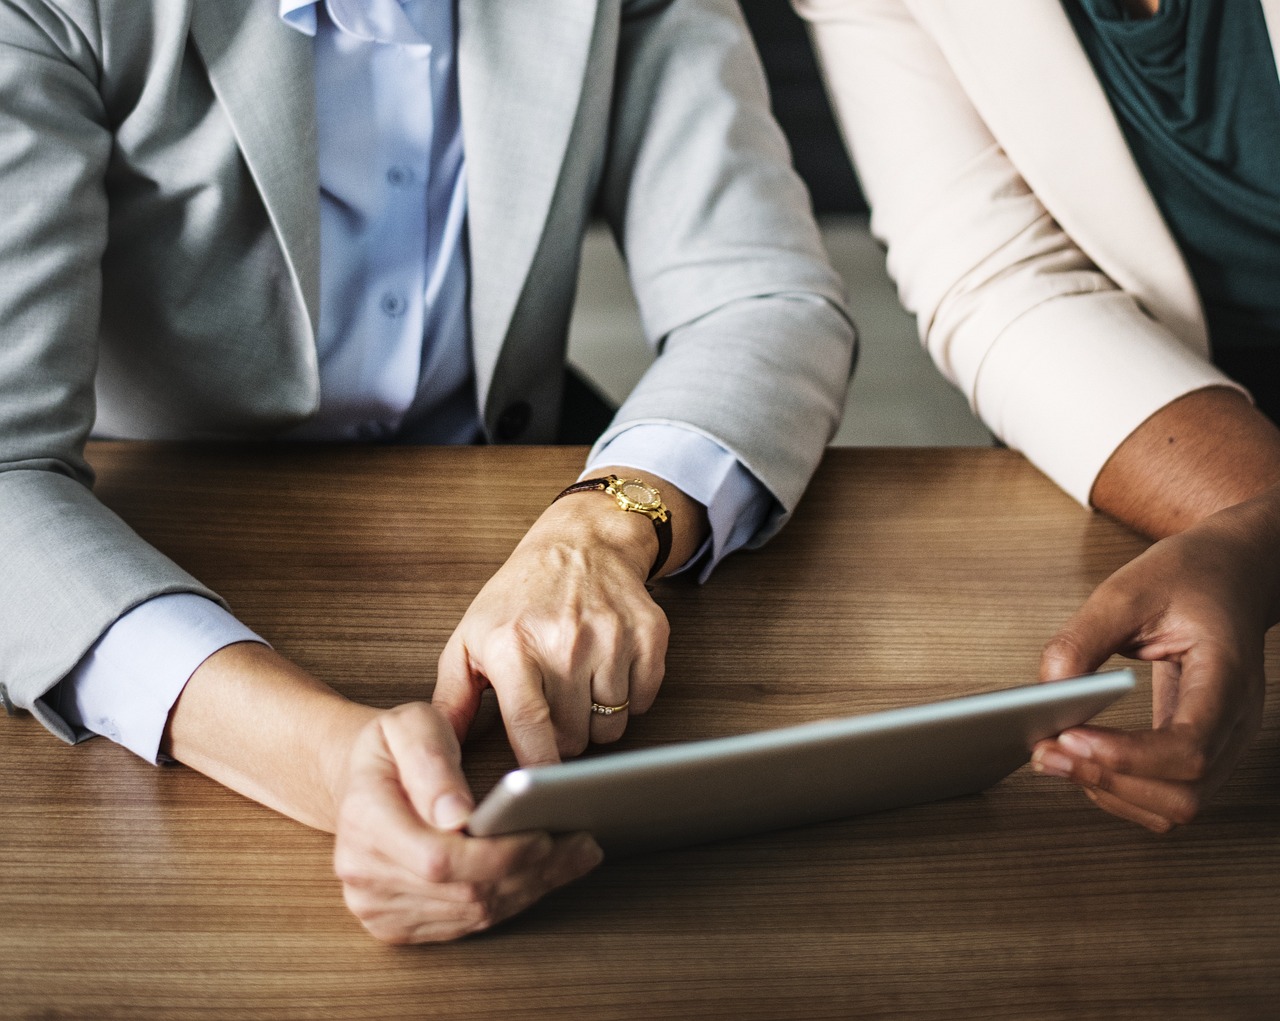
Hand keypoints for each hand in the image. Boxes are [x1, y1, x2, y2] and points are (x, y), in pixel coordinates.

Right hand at [332, 702, 601, 942]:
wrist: (360, 780)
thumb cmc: (392, 747)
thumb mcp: (410, 725)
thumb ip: (432, 762)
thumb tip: (456, 814)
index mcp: (364, 820)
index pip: (441, 858)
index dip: (499, 855)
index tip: (545, 836)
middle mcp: (362, 873)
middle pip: (463, 892)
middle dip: (531, 871)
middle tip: (583, 844)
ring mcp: (376, 905)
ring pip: (470, 913)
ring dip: (530, 888)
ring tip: (575, 856)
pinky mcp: (394, 923)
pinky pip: (463, 923)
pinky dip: (511, 900)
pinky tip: (543, 874)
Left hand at [432, 486, 673, 764]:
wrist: (581, 543)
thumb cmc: (519, 596)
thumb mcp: (471, 638)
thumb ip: (452, 699)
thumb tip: (438, 752)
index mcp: (513, 644)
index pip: (531, 727)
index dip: (537, 767)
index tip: (537, 787)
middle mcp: (565, 640)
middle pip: (575, 737)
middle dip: (564, 736)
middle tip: (554, 707)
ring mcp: (611, 636)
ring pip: (611, 725)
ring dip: (597, 719)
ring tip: (580, 686)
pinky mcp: (649, 634)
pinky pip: (643, 701)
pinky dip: (628, 698)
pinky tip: (608, 671)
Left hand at [1031, 490, 1279, 830]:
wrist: (1229, 574)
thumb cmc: (1187, 578)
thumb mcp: (1126, 591)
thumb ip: (1082, 640)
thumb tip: (1047, 690)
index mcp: (1226, 676)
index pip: (1190, 747)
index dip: (1127, 756)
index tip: (1069, 736)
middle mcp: (1236, 720)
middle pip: (1185, 792)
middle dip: (1108, 781)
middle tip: (1046, 752)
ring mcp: (1226, 741)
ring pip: (1177, 807)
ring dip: (1111, 794)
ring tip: (1057, 759)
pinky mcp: (1203, 748)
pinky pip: (1168, 795)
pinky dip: (1122, 792)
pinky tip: (1083, 763)